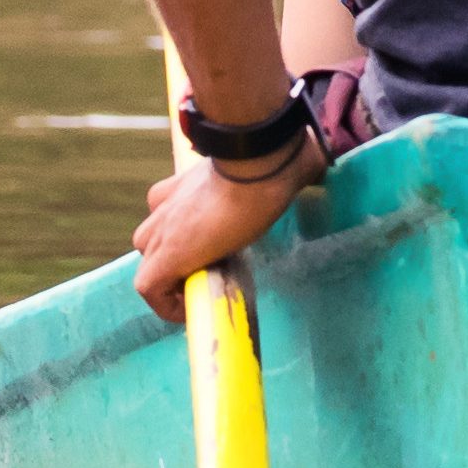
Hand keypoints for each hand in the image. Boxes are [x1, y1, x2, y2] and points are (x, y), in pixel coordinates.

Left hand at [133, 147, 312, 314]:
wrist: (257, 168)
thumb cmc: (268, 163)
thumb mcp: (262, 168)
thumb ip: (270, 171)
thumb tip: (317, 158)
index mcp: (182, 183)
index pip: (166, 211)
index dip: (182, 235)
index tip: (209, 247)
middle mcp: (163, 205)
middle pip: (152, 240)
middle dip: (172, 258)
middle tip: (204, 268)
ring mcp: (160, 232)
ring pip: (149, 263)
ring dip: (170, 279)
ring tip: (198, 287)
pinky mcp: (164, 259)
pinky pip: (151, 290)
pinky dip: (167, 305)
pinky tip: (192, 309)